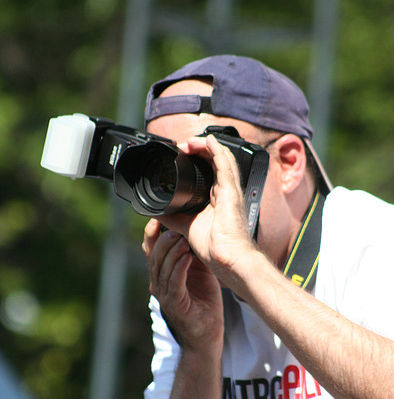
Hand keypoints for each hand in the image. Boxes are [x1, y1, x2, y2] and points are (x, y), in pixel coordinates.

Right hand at [142, 218, 223, 351]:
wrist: (207, 333)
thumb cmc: (203, 301)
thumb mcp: (199, 270)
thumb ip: (193, 252)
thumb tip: (198, 227)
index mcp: (161, 272)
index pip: (151, 249)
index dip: (152, 233)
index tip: (159, 216)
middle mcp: (158, 282)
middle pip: (154, 255)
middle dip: (163, 238)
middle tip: (175, 225)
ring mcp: (164, 294)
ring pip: (162, 267)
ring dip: (172, 251)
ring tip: (182, 237)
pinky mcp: (175, 304)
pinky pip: (174, 282)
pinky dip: (180, 268)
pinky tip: (187, 257)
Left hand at [157, 135, 254, 286]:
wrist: (226, 258)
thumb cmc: (215, 247)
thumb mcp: (187, 227)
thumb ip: (174, 217)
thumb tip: (157, 211)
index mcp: (218, 197)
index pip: (211, 169)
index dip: (198, 157)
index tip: (182, 154)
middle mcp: (226, 190)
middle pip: (216, 159)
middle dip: (200, 149)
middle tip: (183, 145)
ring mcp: (230, 189)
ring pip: (222, 157)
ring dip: (206, 145)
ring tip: (190, 141)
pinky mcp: (231, 191)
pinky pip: (225, 163)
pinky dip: (216, 149)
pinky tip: (207, 140)